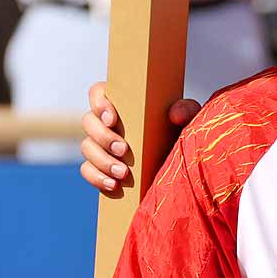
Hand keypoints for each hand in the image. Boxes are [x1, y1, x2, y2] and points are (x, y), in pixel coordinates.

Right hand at [81, 82, 201, 194]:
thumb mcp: (189, 120)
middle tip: (124, 150)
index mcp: (123, 103)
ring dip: (102, 160)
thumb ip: (186, 110)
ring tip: (123, 173)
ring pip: (87, 147)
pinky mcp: (101, 166)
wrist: (182, 164)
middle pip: (89, 122)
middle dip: (103, 137)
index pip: (98, 92)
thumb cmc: (182, 133)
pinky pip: (88, 171)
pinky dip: (97, 178)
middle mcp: (107, 122)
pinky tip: (114, 185)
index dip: (99, 103)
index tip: (112, 119)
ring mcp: (101, 144)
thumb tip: (175, 114)